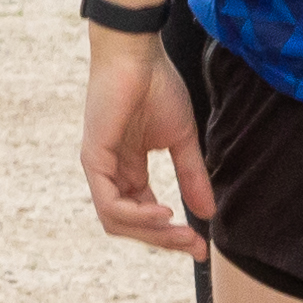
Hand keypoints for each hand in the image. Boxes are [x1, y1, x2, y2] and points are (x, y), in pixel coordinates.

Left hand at [79, 31, 208, 252]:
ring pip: (118, 221)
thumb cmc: (157, 87)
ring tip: (181, 232)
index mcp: (128, 169)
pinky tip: (164, 213)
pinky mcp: (94, 159)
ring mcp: (98, 167)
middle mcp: (110, 173)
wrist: (139, 54)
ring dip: (152, 233)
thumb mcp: (182, 140)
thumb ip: (191, 177)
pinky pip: (110, 203)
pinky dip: (137, 215)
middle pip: (130, 225)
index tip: (200, 248)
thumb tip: (208, 214)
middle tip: (194, 247)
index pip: (144, 214)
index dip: (171, 235)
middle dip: (164, 240)